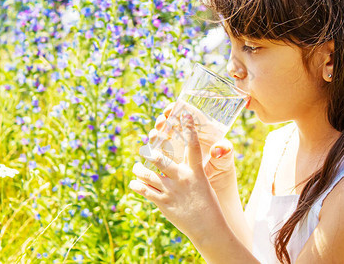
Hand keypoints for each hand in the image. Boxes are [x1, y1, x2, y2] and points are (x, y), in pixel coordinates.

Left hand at [130, 113, 221, 240]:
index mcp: (196, 172)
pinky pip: (145, 191)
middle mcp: (183, 178)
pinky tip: (134, 183)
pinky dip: (137, 185)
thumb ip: (192, 173)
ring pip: (148, 174)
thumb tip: (182, 164)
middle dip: (150, 152)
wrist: (209, 229)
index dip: (189, 128)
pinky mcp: (163, 203)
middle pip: (161, 158)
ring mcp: (171, 191)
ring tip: (136, 167)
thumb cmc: (209, 206)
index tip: (185, 114)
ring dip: (139, 169)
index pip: (193, 146)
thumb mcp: (204, 185)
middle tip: (145, 148)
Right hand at [150, 103, 236, 191]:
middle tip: (161, 121)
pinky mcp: (167, 162)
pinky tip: (150, 151)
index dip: (175, 109)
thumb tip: (217, 149)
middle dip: (162, 121)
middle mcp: (183, 138)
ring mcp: (174, 149)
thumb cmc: (221, 168)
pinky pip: (156, 155)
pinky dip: (151, 153)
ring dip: (155, 134)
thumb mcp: (225, 159)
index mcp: (198, 131)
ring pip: (160, 138)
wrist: (215, 187)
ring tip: (154, 136)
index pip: (184, 114)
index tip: (171, 109)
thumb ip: (225, 151)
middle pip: (168, 124)